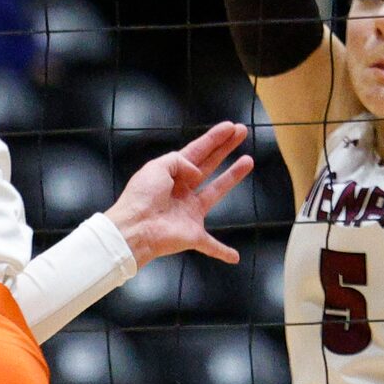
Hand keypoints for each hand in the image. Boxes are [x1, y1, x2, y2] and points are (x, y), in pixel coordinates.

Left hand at [105, 121, 256, 268]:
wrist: (134, 228)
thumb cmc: (141, 197)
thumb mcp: (156, 167)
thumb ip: (179, 161)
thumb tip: (196, 172)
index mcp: (172, 175)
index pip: (197, 152)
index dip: (215, 138)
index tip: (231, 127)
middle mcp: (183, 191)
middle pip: (210, 165)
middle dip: (226, 148)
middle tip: (242, 132)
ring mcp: (190, 213)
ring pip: (217, 192)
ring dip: (232, 177)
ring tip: (249, 161)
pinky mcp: (194, 235)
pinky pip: (211, 245)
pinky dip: (222, 252)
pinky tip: (234, 257)